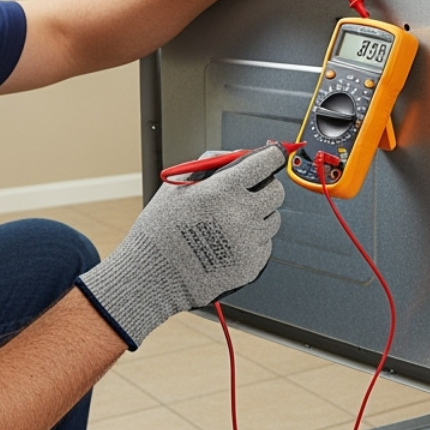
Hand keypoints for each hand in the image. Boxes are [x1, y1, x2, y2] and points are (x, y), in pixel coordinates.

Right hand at [76, 145, 285, 347]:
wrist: (152, 276)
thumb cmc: (161, 228)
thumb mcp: (179, 185)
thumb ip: (214, 163)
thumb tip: (248, 153)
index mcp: (222, 190)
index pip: (267, 163)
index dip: (272, 157)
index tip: (273, 156)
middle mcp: (240, 215)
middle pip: (277, 192)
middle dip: (265, 187)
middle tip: (249, 193)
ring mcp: (248, 243)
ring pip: (273, 219)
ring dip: (258, 216)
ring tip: (228, 224)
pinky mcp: (252, 265)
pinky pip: (265, 244)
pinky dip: (252, 241)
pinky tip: (227, 244)